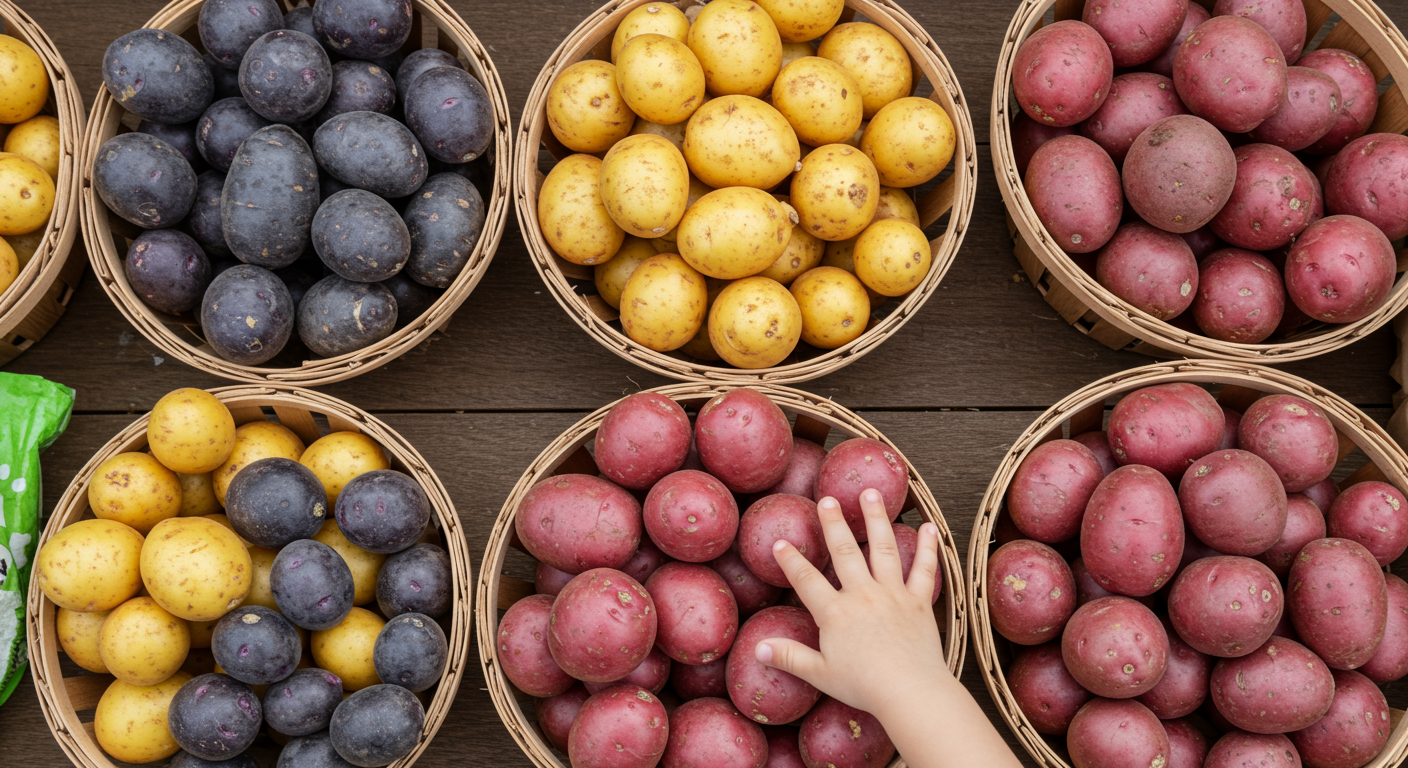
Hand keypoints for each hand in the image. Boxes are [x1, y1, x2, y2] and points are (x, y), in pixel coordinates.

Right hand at [754, 488, 947, 719]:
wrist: (909, 691)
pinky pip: (923, 569)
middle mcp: (862, 595)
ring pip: (883, 548)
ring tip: (870, 494)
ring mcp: (892, 594)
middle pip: (844, 551)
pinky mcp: (918, 602)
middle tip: (827, 499)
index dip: (790, 560)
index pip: (806, 580)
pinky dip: (926, 547)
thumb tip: (758, 649)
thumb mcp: (820, 674)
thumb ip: (789, 657)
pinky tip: (927, 526)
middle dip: (833, 523)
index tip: (780, 542)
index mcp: (835, 613)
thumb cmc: (864, 686)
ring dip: (876, 519)